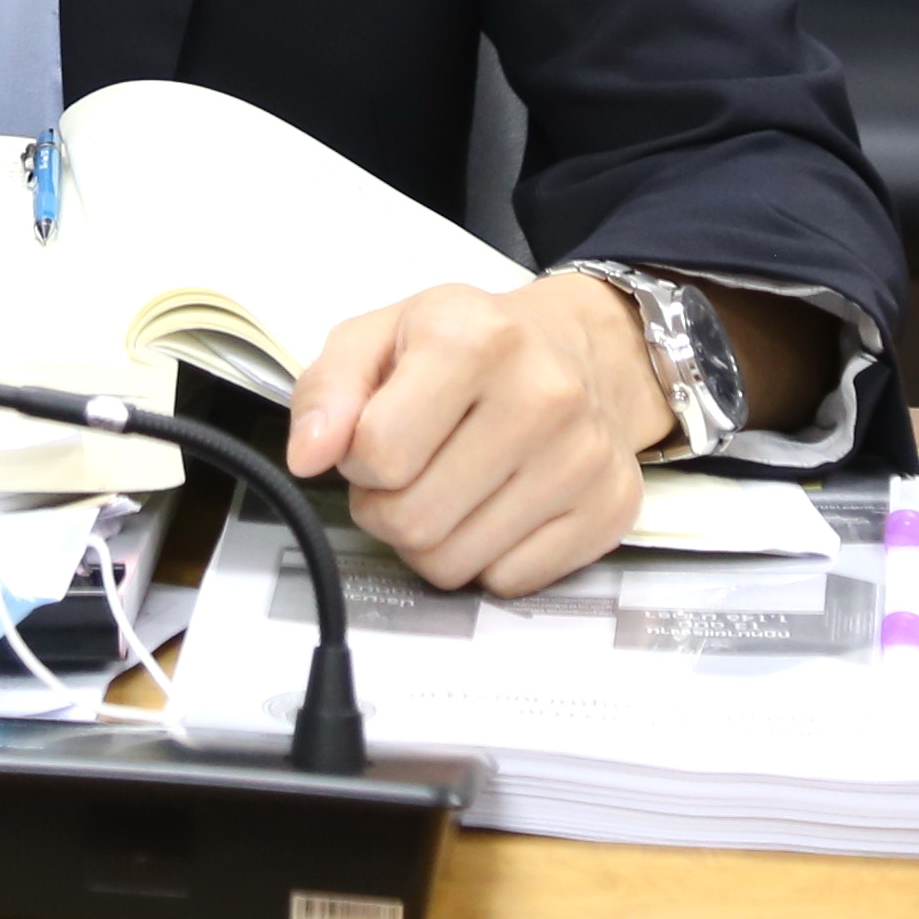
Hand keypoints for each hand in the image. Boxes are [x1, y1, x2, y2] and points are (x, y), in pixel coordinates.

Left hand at [282, 274, 665, 595]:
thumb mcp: (384, 335)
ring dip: (431, 538)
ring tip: (448, 487)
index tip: (376, 438)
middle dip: (387, 507)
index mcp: (474, 339)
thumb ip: (328, 389)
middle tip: (408, 472)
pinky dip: (487, 557)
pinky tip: (496, 506)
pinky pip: (508, 582)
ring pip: (455, 564)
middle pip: (412, 520)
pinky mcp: (610, 510)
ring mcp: (583, 458)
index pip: (378, 454)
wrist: (583, 353)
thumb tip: (308, 455)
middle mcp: (542, 395)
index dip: (357, 458)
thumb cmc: (472, 346)